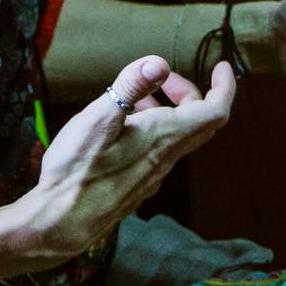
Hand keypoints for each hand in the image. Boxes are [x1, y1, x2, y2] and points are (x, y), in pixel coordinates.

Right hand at [25, 55, 235, 262]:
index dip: (224, 86)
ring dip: (168, 110)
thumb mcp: (98, 119)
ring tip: (136, 98)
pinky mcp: (138, 184)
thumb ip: (129, 87)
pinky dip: (153, 129)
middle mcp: (165, 158)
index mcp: (163, 137)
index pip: (214, 111)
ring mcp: (153, 174)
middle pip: (199, 122)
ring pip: (178, 137)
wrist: (61, 223)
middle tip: (164, 79)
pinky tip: (123, 127)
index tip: (222, 67)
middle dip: (189, 93)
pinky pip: (160, 151)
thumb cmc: (77, 170)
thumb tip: (158, 63)